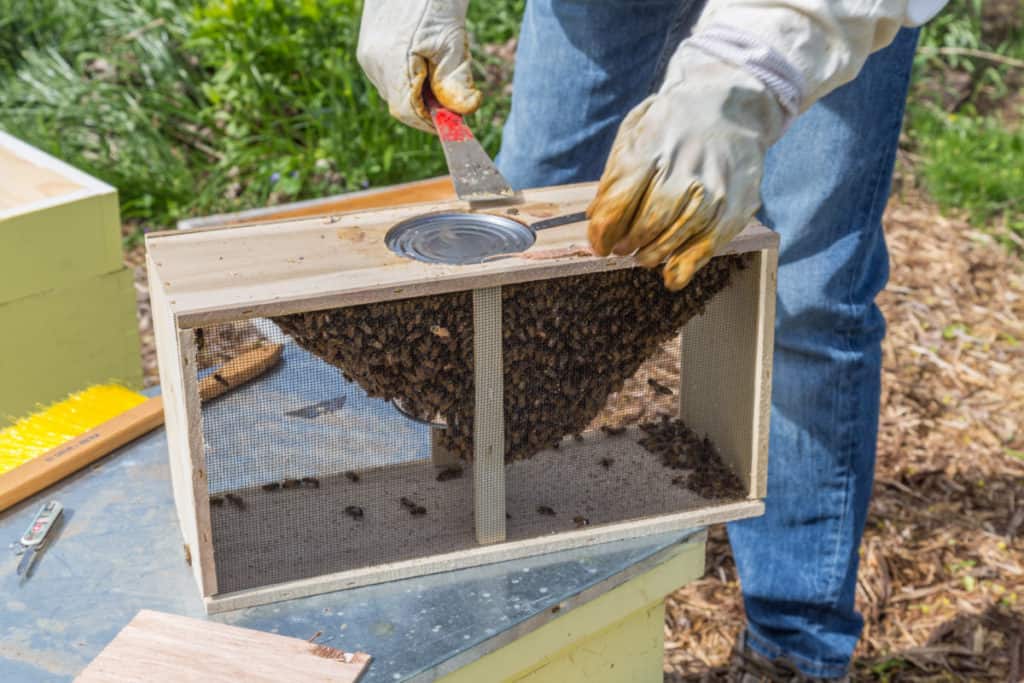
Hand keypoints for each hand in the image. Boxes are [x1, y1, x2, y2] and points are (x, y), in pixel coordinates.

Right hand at [357, 0, 481, 132]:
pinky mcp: (368, 48)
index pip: (408, 113)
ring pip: (398, 92)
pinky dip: (413, 76)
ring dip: (423, 90)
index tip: (457, 124)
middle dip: (431, 105)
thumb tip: (465, 114)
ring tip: (442, 59)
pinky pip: (392, 76)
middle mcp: (372, 62)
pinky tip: (428, 53)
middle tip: (457, 89)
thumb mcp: (452, 40)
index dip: (433, 124)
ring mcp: (367, 55)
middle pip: (403, 105)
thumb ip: (455, 81)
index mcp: (390, 62)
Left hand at [587, 52, 784, 289]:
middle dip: (628, 243)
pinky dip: (685, 265)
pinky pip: (707, 244)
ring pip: (676, 235)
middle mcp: (684, 166)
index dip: (603, 233)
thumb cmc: (672, 124)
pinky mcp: (736, 204)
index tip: (599, 245)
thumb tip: (595, 217)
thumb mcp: (636, 131)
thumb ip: (615, 174)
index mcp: (651, 146)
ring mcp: (713, 186)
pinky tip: (671, 275)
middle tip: (622, 248)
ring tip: (643, 254)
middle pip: (647, 223)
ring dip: (653, 254)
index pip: (618, 202)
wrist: (732, 105)